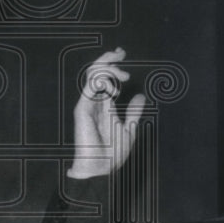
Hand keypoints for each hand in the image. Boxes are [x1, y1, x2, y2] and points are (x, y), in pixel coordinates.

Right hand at [67, 48, 146, 178]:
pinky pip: (90, 88)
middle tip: (121, 55)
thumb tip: (141, 95)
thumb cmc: (112, 153)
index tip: (122, 54)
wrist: (101, 169)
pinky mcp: (82, 109)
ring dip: (107, 68)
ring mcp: (87, 104)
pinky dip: (102, 82)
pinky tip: (114, 90)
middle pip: (96, 71)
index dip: (111, 62)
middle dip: (108, 58)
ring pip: (91, 75)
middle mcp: (94, 101)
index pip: (104, 76)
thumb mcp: (129, 129)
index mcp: (104, 104)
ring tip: (122, 75)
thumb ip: (134, 112)